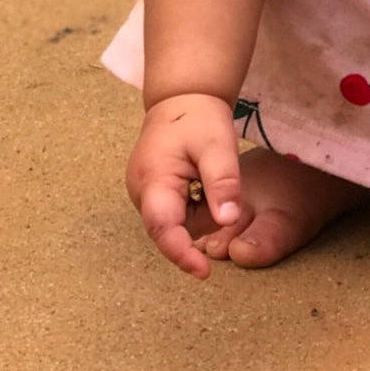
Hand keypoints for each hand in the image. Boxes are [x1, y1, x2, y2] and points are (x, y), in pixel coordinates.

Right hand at [126, 91, 243, 279]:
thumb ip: (223, 182)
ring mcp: (143, 194)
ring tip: (208, 174)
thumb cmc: (198, 118)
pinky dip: (194, 205)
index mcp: (153, 180)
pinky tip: (200, 180)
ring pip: (176, 224)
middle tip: (218, 183)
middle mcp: (141, 193)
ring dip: (199, 211)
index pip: (164, 228)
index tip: (204, 272)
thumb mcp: (218, 145)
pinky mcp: (151, 194)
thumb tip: (228, 222)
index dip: (182, 254)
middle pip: (172, 229)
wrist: (182, 98)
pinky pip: (176, 214)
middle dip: (201, 218)